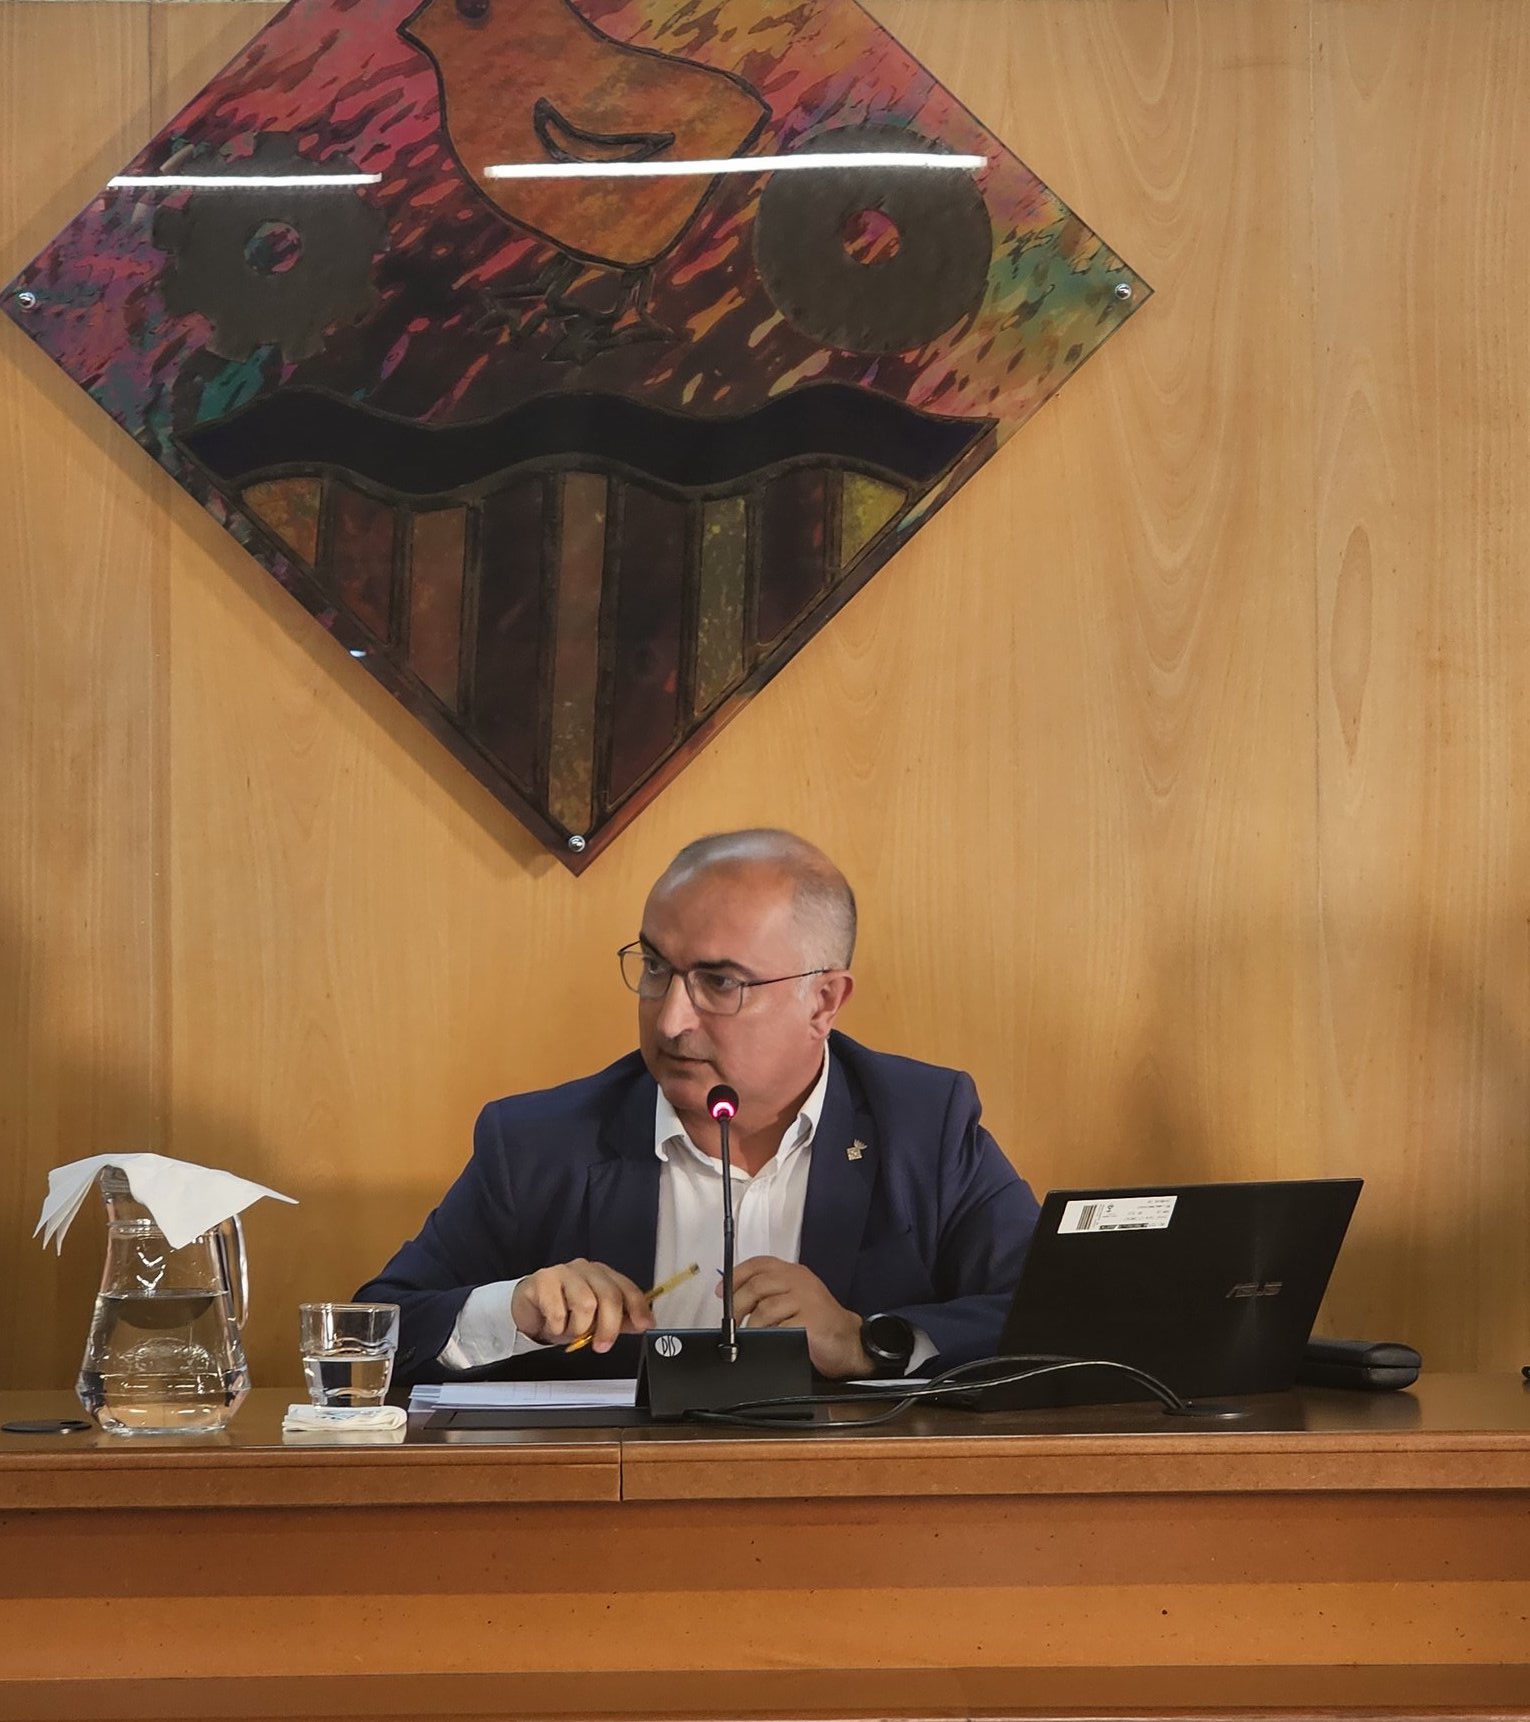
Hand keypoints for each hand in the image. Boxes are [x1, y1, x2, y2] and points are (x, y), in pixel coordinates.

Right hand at [511, 1259, 654, 1351]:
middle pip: (608, 1295)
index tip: (645, 1325)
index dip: (638, 1307)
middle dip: (609, 1326)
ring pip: (585, 1304)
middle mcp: (585, 1269)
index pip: (626, 1287)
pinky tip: (552, 1325)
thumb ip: (619, 1320)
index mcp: (602, 1275)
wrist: (527, 1309)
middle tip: (601, 1345)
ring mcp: (564, 1272)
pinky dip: (557, 1327)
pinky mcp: (543, 1280)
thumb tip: (644, 1324)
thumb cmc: (563, 1312)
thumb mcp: (594, 1320)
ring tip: (568, 1331)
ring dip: (578, 1328)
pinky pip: (558, 1311)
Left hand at [721, 1256, 872, 1378]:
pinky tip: (771, 1340)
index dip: (736, 1276)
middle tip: (732, 1322)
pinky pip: (780, 1328)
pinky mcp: (811, 1321)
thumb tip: (732, 1300)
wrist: (850, 1341)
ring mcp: (807, 1300)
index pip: (759, 1264)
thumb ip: (768, 1294)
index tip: (722, 1292)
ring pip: (766, 1309)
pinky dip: (770, 1336)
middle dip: (738, 1305)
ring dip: (752, 1326)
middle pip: (757, 1286)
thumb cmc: (818, 1322)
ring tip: (751, 1335)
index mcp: (793, 1272)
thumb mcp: (793, 1299)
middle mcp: (799, 1281)